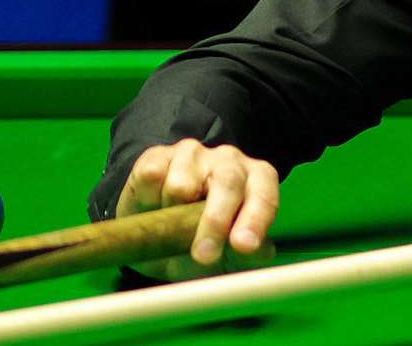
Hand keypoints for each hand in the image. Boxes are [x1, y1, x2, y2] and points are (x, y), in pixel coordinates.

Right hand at [116, 138, 280, 280]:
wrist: (153, 236)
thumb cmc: (202, 243)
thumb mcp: (227, 257)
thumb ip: (246, 256)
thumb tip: (260, 251)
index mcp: (257, 180)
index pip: (264, 194)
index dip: (255, 219)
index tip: (243, 246)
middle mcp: (229, 160)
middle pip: (228, 182)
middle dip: (215, 221)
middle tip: (203, 255)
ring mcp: (193, 154)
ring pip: (182, 184)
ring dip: (172, 212)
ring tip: (171, 224)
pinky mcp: (157, 155)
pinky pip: (152, 175)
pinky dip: (147, 199)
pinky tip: (152, 207)